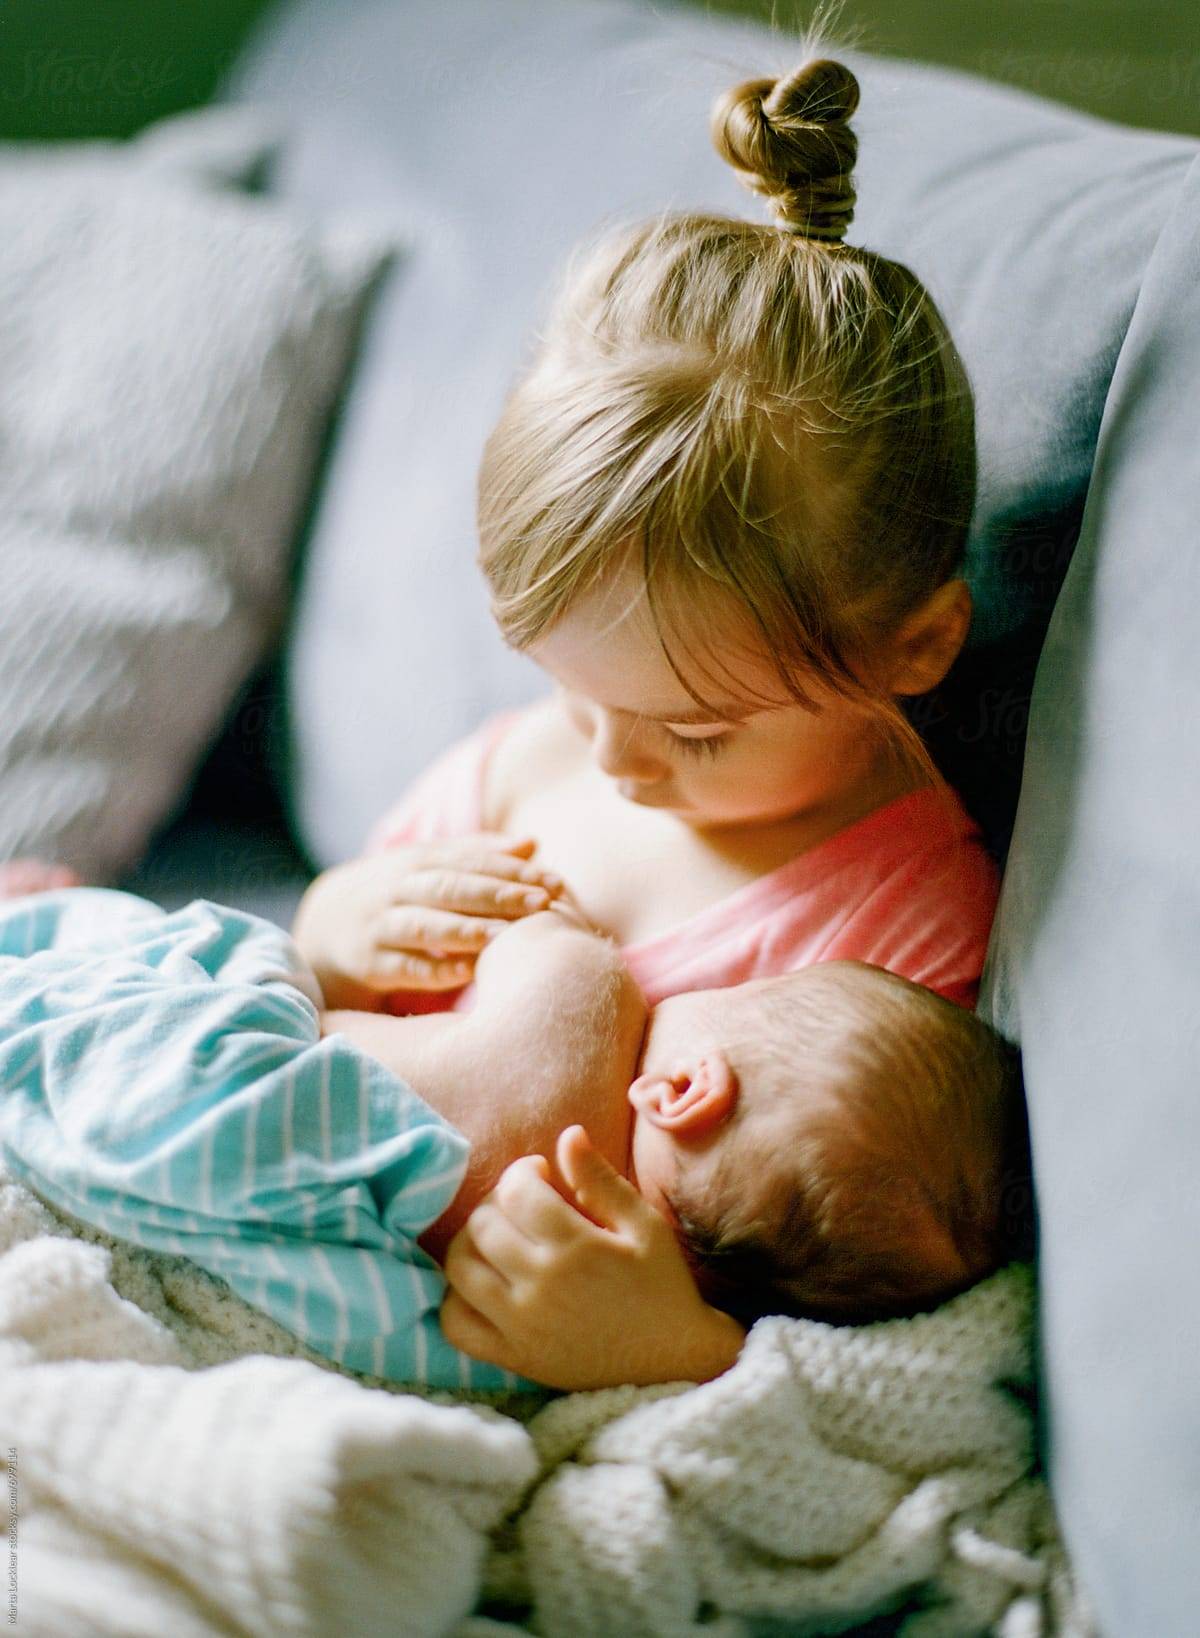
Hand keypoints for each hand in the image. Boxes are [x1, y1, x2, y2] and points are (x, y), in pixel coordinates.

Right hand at [292, 835, 563, 1005]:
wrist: (316, 932)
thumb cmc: (391, 900)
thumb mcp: (425, 871)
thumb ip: (476, 857)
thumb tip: (533, 843)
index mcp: (416, 862)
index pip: (468, 861)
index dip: (511, 870)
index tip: (554, 881)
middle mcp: (396, 889)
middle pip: (451, 888)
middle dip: (498, 894)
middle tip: (542, 903)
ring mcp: (378, 926)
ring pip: (425, 925)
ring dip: (466, 929)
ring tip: (506, 935)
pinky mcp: (365, 964)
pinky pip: (403, 967)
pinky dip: (433, 969)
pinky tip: (466, 973)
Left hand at [440, 1126, 745, 1389]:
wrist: (674, 1360)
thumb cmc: (662, 1285)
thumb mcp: (644, 1225)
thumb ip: (600, 1180)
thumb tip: (568, 1134)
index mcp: (576, 1248)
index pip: (516, 1192)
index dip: (522, 1172)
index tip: (541, 1175)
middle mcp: (541, 1286)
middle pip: (483, 1224)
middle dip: (497, 1201)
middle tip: (523, 1204)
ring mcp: (521, 1326)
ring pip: (460, 1268)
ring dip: (470, 1241)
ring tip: (499, 1237)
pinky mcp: (513, 1357)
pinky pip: (456, 1325)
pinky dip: (456, 1298)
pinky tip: (482, 1282)